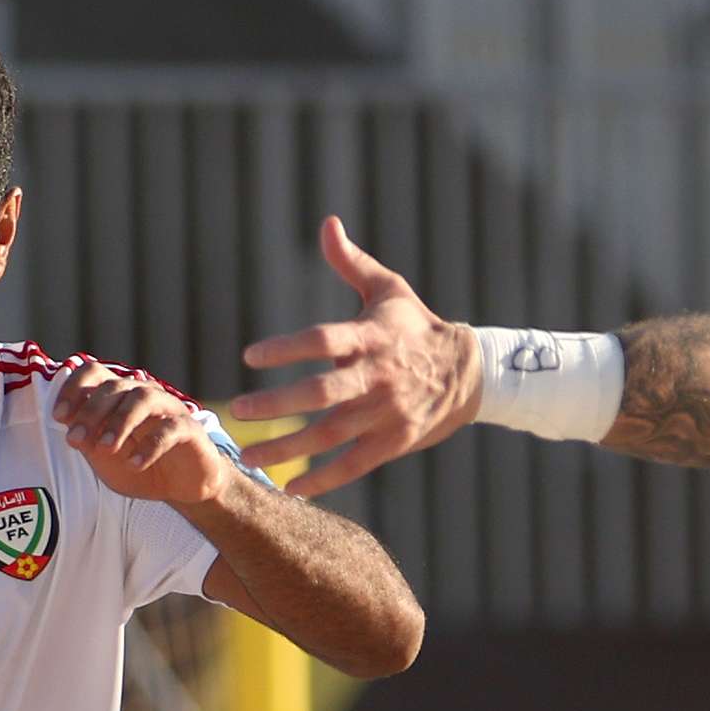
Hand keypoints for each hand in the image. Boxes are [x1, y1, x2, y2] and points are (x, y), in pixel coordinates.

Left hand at [50, 359, 239, 504]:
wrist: (182, 487)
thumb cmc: (139, 466)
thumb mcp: (104, 459)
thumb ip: (87, 441)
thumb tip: (68, 425)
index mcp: (120, 395)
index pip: (94, 372)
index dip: (74, 388)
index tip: (59, 416)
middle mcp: (144, 393)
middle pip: (114, 386)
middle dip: (90, 412)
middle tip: (76, 439)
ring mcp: (169, 409)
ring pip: (143, 399)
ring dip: (119, 422)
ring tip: (106, 448)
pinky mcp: (189, 429)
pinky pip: (169, 430)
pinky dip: (149, 446)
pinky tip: (134, 463)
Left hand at [226, 215, 483, 494]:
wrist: (470, 373)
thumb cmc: (418, 326)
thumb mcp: (388, 289)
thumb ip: (351, 262)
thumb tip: (328, 223)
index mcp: (370, 337)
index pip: (324, 340)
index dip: (287, 347)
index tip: (250, 355)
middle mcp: (376, 377)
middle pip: (322, 394)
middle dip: (278, 404)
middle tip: (239, 409)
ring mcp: (386, 414)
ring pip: (330, 435)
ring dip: (287, 448)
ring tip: (249, 454)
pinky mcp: (394, 442)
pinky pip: (353, 465)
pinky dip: (322, 480)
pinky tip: (290, 487)